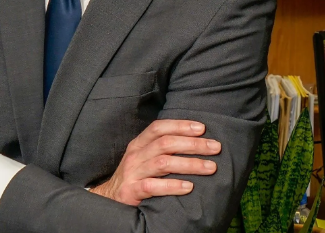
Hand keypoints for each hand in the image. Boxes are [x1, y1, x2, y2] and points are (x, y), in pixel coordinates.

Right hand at [90, 120, 220, 205]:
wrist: (109, 198)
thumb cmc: (135, 176)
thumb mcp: (143, 157)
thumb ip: (161, 148)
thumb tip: (193, 140)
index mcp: (139, 143)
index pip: (159, 127)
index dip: (180, 125)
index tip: (202, 128)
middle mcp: (135, 154)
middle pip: (165, 143)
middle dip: (193, 144)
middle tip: (215, 147)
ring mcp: (133, 172)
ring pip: (163, 163)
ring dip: (189, 164)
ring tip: (211, 167)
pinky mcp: (131, 191)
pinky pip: (153, 187)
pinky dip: (172, 186)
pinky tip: (189, 187)